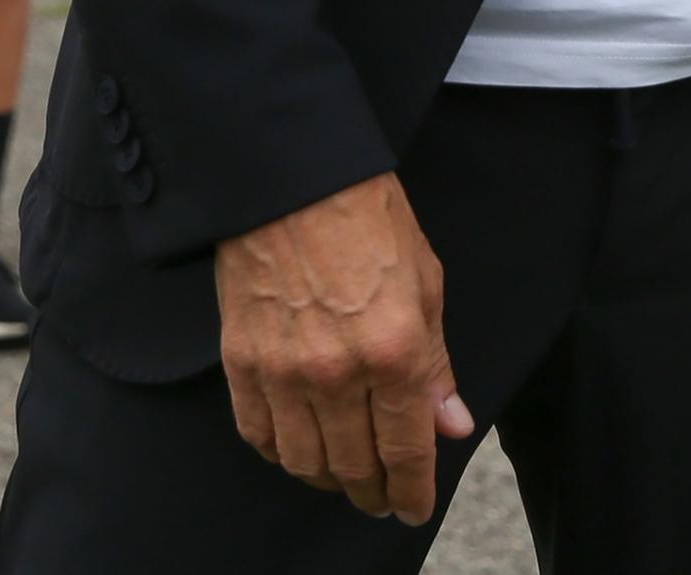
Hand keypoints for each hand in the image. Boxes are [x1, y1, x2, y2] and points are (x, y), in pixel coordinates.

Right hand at [214, 172, 476, 523]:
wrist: (295, 182)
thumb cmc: (370, 221)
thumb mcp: (426, 285)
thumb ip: (435, 364)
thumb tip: (449, 424)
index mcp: (393, 352)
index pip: (405, 450)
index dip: (412, 491)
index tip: (414, 508)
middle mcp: (336, 373)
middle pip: (353, 466)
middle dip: (372, 493)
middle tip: (381, 499)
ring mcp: (283, 372)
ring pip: (304, 461)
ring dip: (327, 480)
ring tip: (344, 477)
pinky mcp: (241, 363)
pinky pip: (258, 434)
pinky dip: (280, 453)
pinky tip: (297, 449)